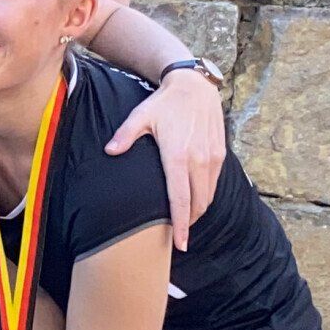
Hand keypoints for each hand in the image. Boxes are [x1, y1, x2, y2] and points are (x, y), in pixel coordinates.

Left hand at [106, 68, 224, 251]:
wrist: (195, 85)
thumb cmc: (164, 103)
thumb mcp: (141, 116)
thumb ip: (125, 136)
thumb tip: (109, 151)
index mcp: (178, 156)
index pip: (180, 200)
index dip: (181, 225)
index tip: (180, 244)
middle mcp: (199, 160)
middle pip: (197, 204)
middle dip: (189, 223)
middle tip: (177, 236)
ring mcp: (212, 157)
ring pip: (208, 196)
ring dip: (198, 211)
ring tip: (185, 221)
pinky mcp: (220, 153)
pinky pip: (214, 183)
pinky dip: (205, 196)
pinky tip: (195, 199)